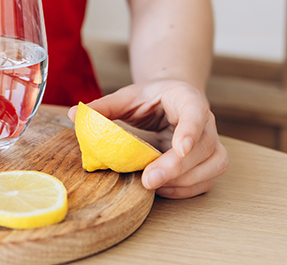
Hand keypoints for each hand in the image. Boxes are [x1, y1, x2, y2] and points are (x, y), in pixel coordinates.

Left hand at [68, 80, 228, 198]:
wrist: (171, 99)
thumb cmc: (150, 98)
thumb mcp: (127, 97)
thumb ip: (104, 107)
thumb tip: (74, 114)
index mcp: (187, 97)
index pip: (196, 112)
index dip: (190, 131)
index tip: (179, 148)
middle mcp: (207, 120)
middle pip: (202, 146)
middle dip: (176, 167)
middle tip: (149, 180)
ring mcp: (212, 141)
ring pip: (211, 166)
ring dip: (182, 180)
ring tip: (152, 183)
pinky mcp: (211, 160)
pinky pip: (207, 180)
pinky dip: (186, 189)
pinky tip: (163, 188)